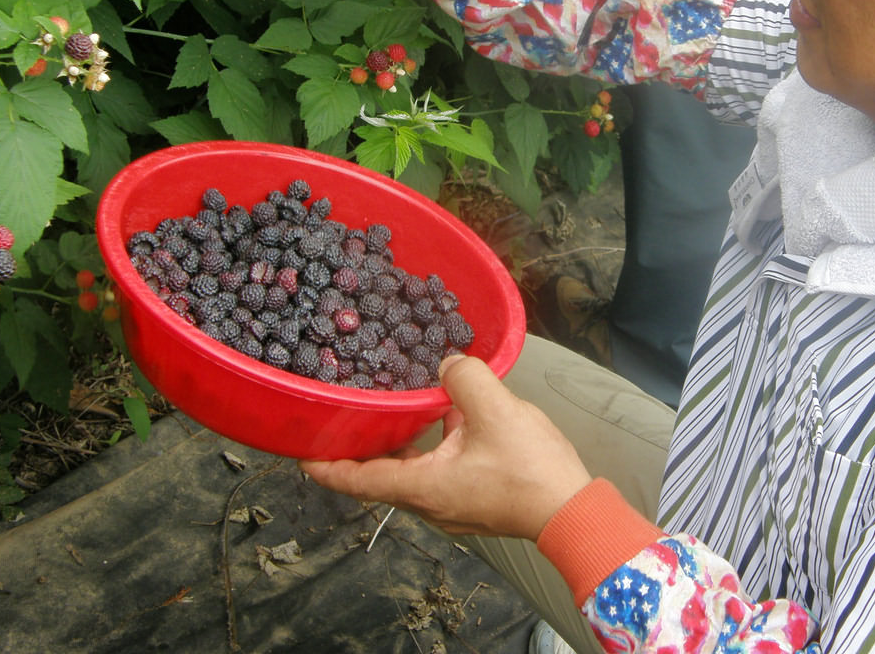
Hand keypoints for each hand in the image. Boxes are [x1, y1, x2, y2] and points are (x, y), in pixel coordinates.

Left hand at [299, 354, 592, 540]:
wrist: (574, 509)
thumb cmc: (531, 469)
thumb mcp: (495, 409)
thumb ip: (463, 378)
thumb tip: (449, 364)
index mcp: (422, 487)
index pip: (358, 480)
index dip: (326, 465)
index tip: (301, 454)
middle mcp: (431, 503)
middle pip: (382, 476)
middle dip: (364, 448)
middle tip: (348, 417)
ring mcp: (453, 507)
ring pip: (414, 473)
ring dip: (403, 444)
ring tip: (397, 408)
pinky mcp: (476, 502)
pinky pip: (441, 473)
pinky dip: (434, 447)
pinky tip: (453, 417)